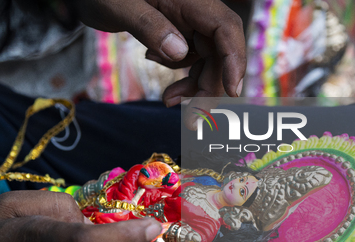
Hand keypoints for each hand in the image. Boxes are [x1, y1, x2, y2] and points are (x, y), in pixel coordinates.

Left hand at [78, 0, 245, 104]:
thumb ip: (149, 26)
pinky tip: (161, 75)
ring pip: (207, 60)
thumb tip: (180, 52)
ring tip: (169, 101)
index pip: (225, 28)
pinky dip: (181, 75)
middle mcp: (194, 10)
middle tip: (193, 118)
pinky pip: (191, 58)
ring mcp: (187, 22)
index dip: (234, 60)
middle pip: (219, 52)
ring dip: (195, 87)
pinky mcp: (178, 32)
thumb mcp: (120, 6)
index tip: (233, 91)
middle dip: (210, 87)